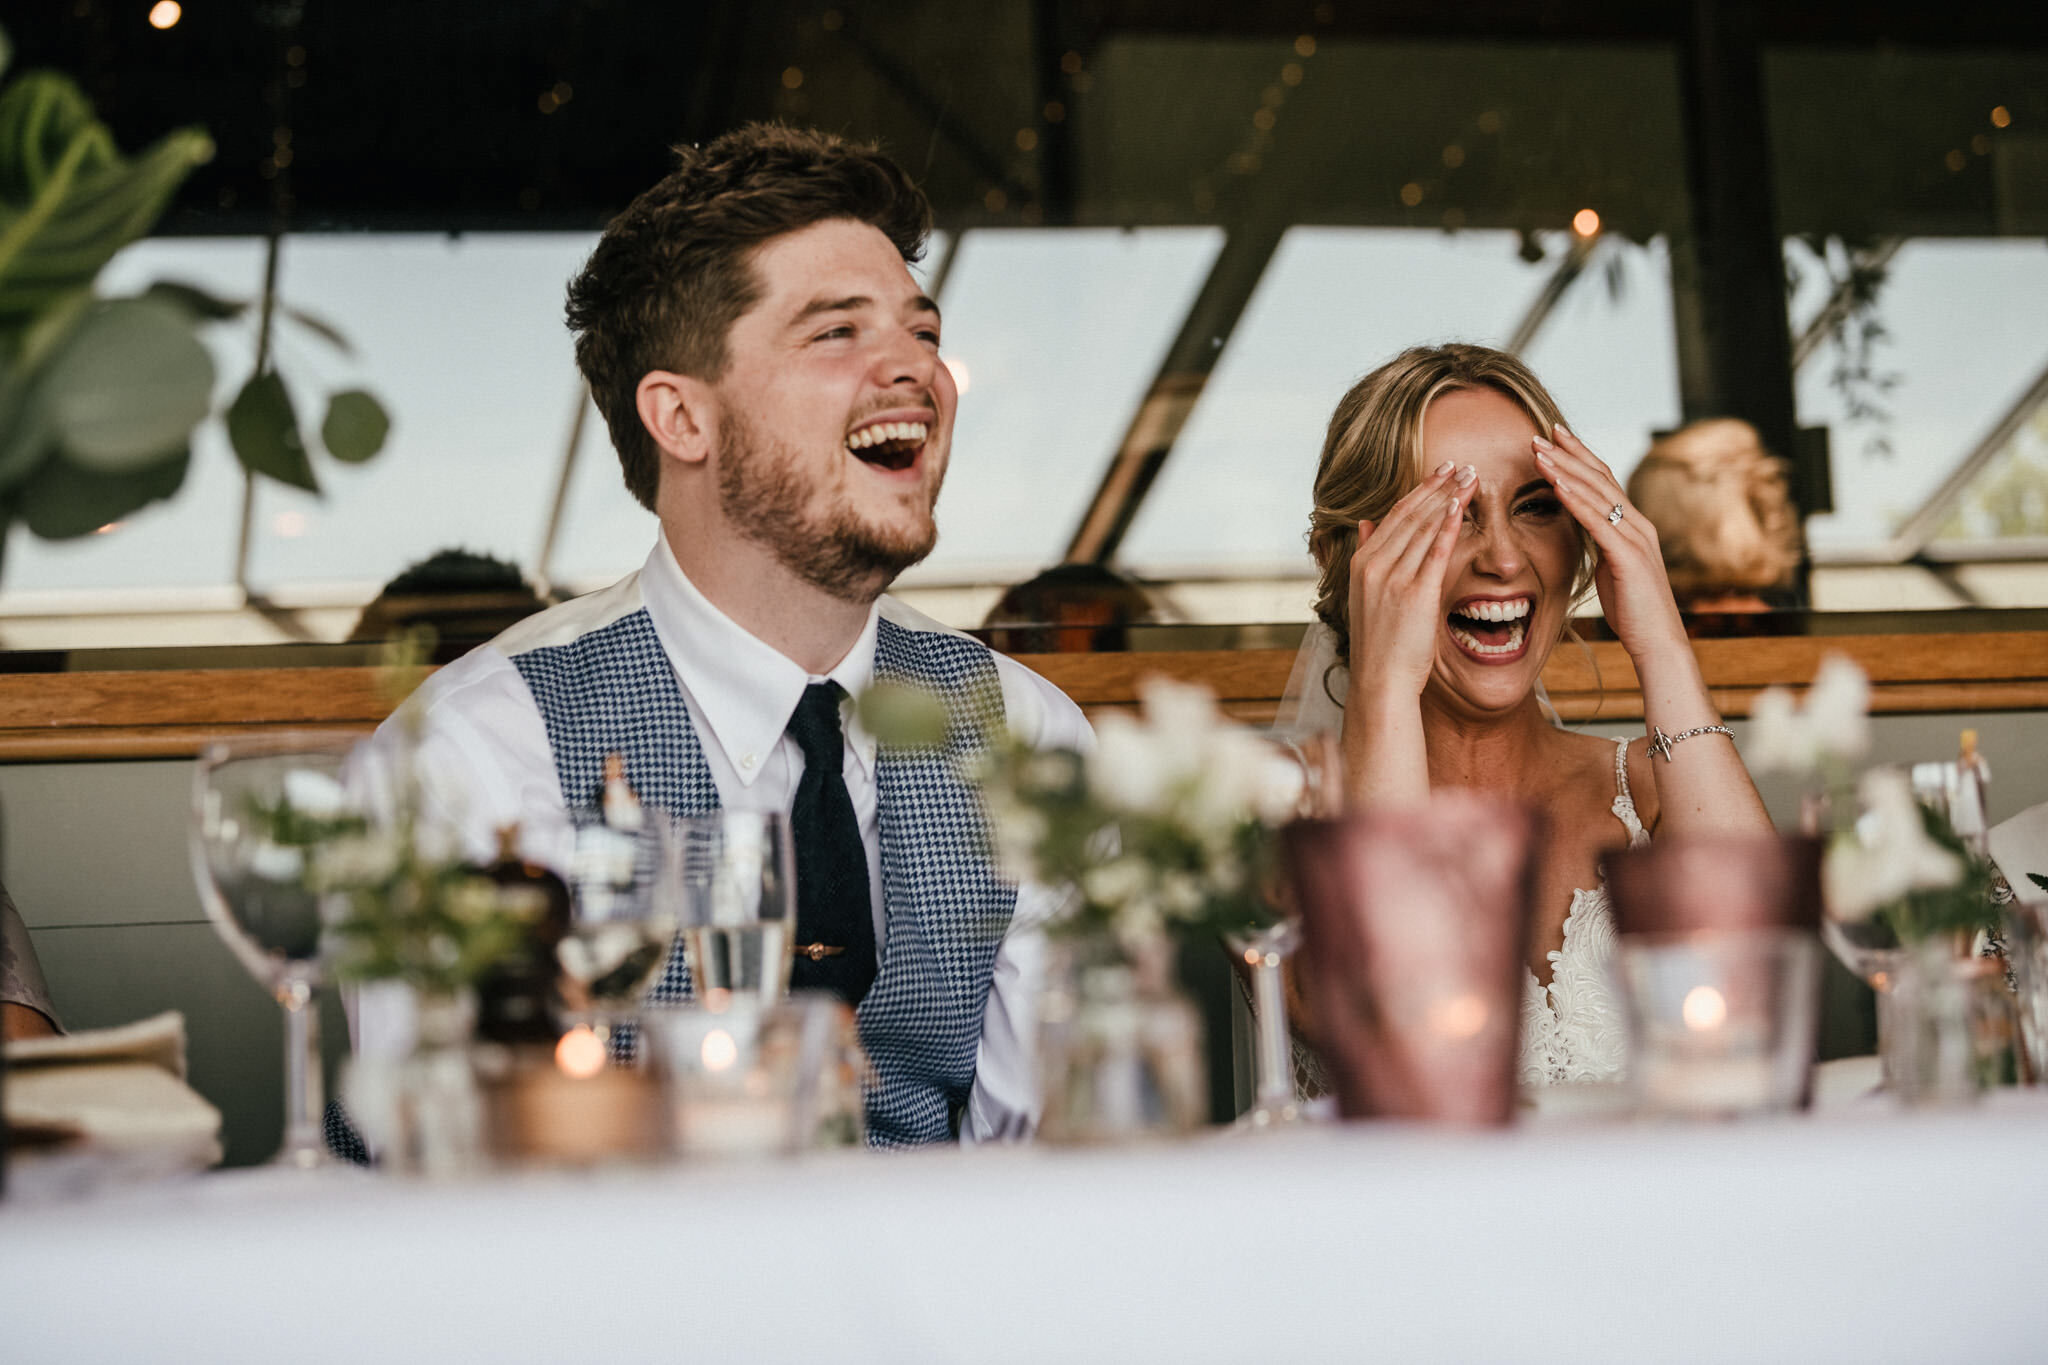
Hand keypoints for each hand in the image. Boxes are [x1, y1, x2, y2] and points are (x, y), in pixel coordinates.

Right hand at [1345, 460, 1470, 702]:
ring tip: (1468, 477)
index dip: (1419, 491)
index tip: (1439, 472)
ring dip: (1448, 498)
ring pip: (1424, 527)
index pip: (1394, 516)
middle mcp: (1374, 565)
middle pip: (1410, 515)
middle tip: (1460, 464)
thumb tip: (1365, 524)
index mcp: (1361, 564)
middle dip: (1437, 486)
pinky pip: (1435, 551)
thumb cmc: (1378, 645)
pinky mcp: (1415, 594)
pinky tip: (1460, 506)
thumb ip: (1366, 555)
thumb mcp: (1364, 595)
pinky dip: (1448, 525)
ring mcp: (1393, 578)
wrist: (1380, 681)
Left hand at [1532, 425, 1686, 661]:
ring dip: (1566, 470)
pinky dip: (1576, 501)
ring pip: (1597, 494)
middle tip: (1541, 433)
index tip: (1555, 438)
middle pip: (1600, 478)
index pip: (1603, 481)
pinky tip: (1557, 486)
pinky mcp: (1629, 556)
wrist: (1657, 642)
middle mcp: (1638, 524)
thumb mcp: (1611, 569)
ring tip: (1540, 452)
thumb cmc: (1633, 611)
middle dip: (1569, 453)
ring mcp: (1636, 538)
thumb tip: (1584, 529)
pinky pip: (1598, 522)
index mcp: (1633, 526)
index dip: (1579, 457)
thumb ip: (1601, 545)